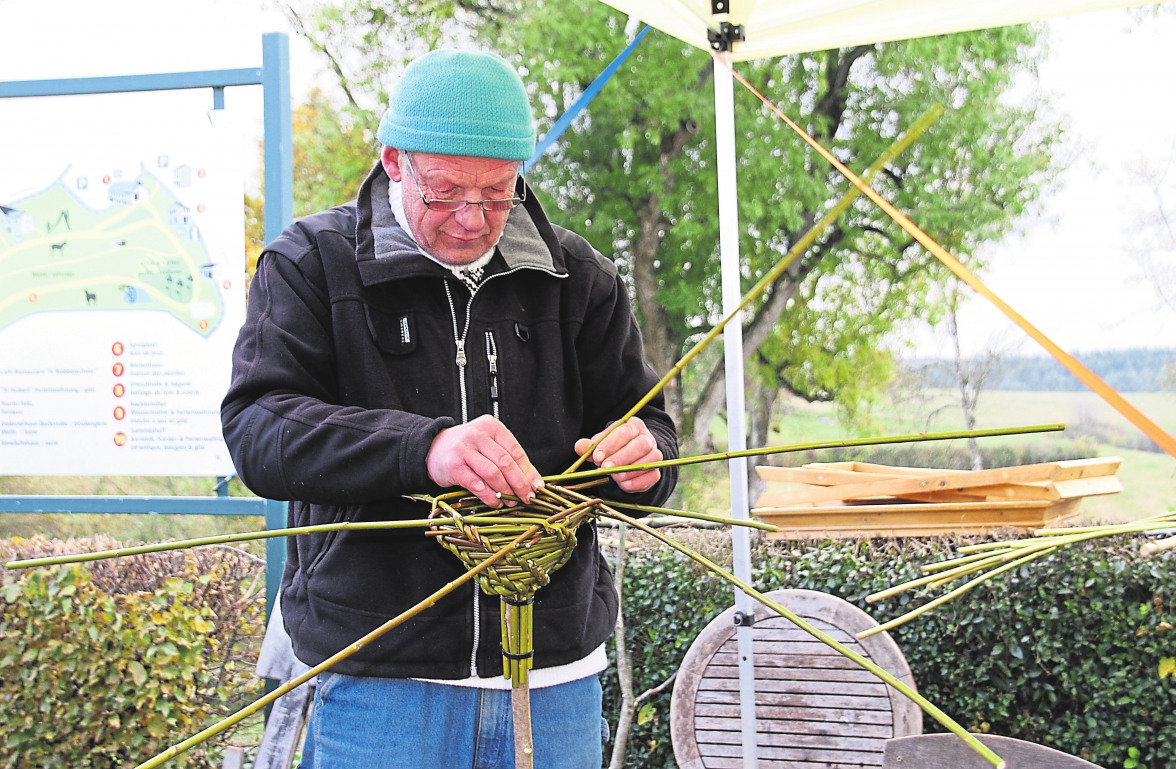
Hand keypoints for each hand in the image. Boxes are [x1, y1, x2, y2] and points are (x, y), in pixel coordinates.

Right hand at [426, 415, 543, 507]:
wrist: (432, 448)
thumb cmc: (465, 448)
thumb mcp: (488, 445)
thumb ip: (509, 459)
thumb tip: (534, 481)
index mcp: (491, 426)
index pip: (516, 451)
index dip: (529, 471)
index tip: (537, 487)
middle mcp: (477, 435)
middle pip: (506, 462)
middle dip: (520, 484)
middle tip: (527, 497)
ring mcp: (464, 450)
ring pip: (493, 473)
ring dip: (506, 491)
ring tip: (512, 501)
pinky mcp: (454, 466)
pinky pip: (477, 484)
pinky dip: (490, 496)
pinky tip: (496, 502)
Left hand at [574, 417, 661, 494]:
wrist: (627, 461)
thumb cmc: (612, 450)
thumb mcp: (599, 445)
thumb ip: (589, 446)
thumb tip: (580, 446)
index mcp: (633, 426)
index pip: (625, 431)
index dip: (611, 444)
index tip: (598, 457)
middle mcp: (647, 438)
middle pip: (641, 444)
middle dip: (621, 458)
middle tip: (606, 467)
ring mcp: (654, 455)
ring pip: (650, 460)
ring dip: (629, 470)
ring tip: (614, 477)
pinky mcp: (656, 471)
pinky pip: (652, 476)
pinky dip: (637, 482)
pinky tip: (623, 484)